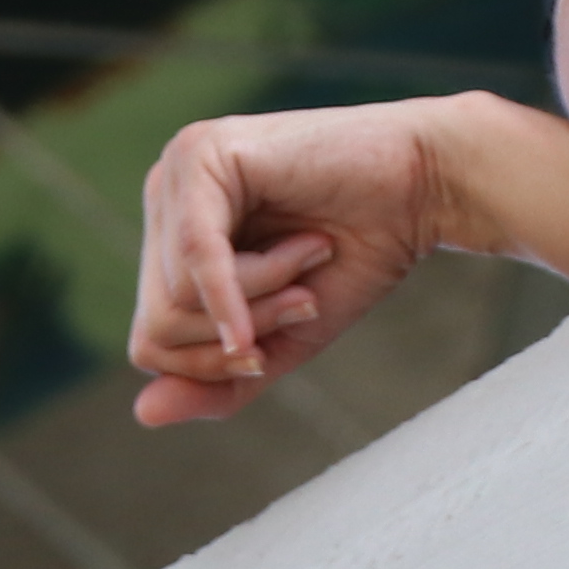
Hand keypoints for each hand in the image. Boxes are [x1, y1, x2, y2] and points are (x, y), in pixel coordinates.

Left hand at [127, 100, 472, 423]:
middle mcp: (163, 198)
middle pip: (156, 324)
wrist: (425, 187)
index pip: (150, 341)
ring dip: (262, 297)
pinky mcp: (204, 154)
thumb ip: (218, 380)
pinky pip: (196, 257)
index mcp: (171, 238)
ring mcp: (177, 170)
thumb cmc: (357, 255)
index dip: (216, 364)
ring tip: (313, 251)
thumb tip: (144, 414)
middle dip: (240, 335)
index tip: (281, 336)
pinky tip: (296, 299)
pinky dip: (238, 296)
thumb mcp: (282, 339)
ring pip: (177, 296)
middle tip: (305, 297)